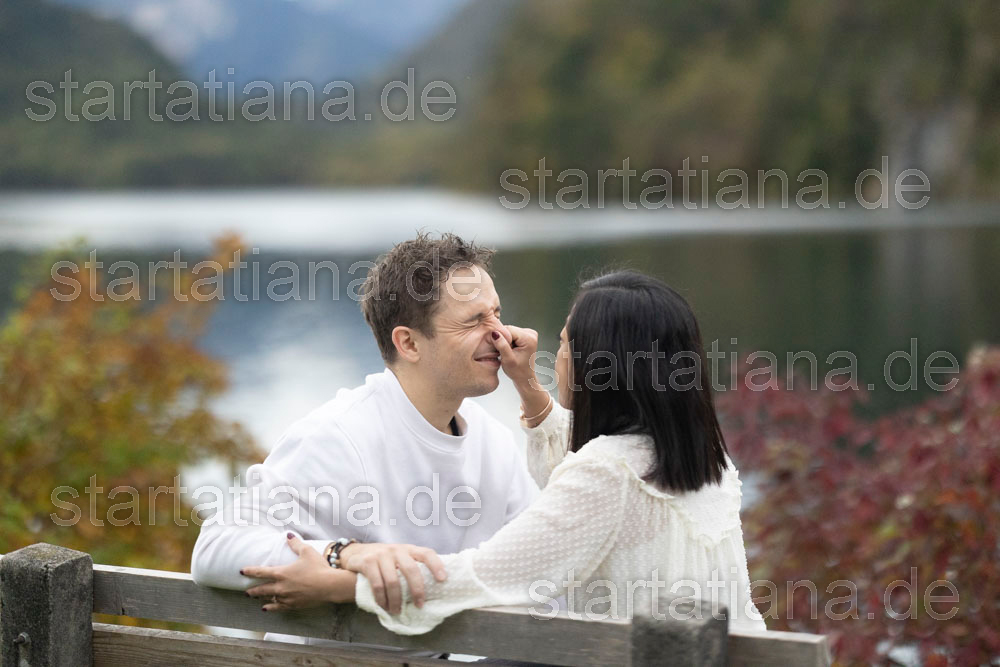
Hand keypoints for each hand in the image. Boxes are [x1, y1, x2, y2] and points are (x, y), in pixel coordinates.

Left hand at [241, 533, 356, 610]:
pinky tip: (266, 608)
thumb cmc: (318, 567)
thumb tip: (288, 535)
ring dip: (261, 598)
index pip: (261, 572)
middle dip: (252, 590)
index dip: (250, 571)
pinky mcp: (293, 605)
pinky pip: (278, 608)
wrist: (329, 586)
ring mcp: (286, 598)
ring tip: (256, 599)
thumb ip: (295, 543)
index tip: (242, 571)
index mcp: (281, 573)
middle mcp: (280, 587)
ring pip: (268, 599)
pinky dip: (270, 608)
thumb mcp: (307, 551)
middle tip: (246, 592)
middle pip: (261, 589)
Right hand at [338, 542, 446, 614]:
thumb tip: (432, 588)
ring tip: (397, 611)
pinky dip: (381, 598)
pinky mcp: (367, 562)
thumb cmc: (385, 560)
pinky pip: (377, 584)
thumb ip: (412, 566)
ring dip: (396, 600)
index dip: (436, 565)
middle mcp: (396, 550)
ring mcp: (381, 555)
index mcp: (408, 549)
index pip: (426, 553)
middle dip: (416, 590)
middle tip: (419, 605)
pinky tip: (383, 606)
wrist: (357, 552)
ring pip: (393, 581)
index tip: (443, 579)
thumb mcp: (400, 558)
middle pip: (411, 569)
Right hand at [492, 325, 550, 420]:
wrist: (525, 378)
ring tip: (506, 352)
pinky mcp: (526, 335)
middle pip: (509, 329)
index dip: (500, 338)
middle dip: (503, 339)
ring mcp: (529, 333)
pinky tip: (509, 349)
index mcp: (529, 338)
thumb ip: (502, 346)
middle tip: (503, 352)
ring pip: (509, 331)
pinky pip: (511, 333)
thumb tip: (494, 333)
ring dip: (504, 340)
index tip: (499, 350)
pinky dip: (507, 341)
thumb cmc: (517, 372)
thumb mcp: (508, 360)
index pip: (508, 330)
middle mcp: (531, 333)